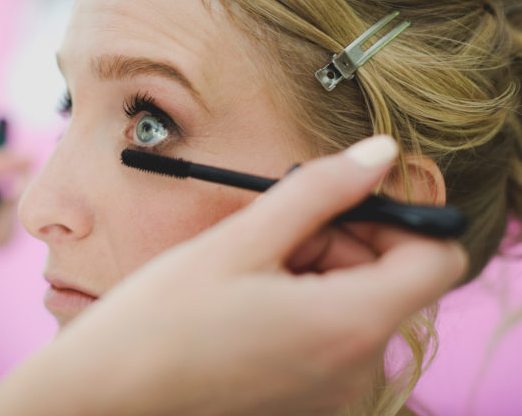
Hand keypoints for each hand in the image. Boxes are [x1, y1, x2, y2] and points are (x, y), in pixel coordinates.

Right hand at [0, 136, 466, 415]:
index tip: (345, 203)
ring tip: (249, 267)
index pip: (436, 258)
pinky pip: (334, 334)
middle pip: (390, 278)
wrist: (108, 394)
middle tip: (273, 231)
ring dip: (315, 269)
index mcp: (348, 326)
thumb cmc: (162, 319)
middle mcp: (355, 369)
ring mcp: (333, 392)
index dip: (399, 218)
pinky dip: (305, 303)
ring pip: (358, 302)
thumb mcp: (242, 241)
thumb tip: (380, 153)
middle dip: (341, 241)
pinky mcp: (309, 399)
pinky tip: (248, 298)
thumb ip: (321, 191)